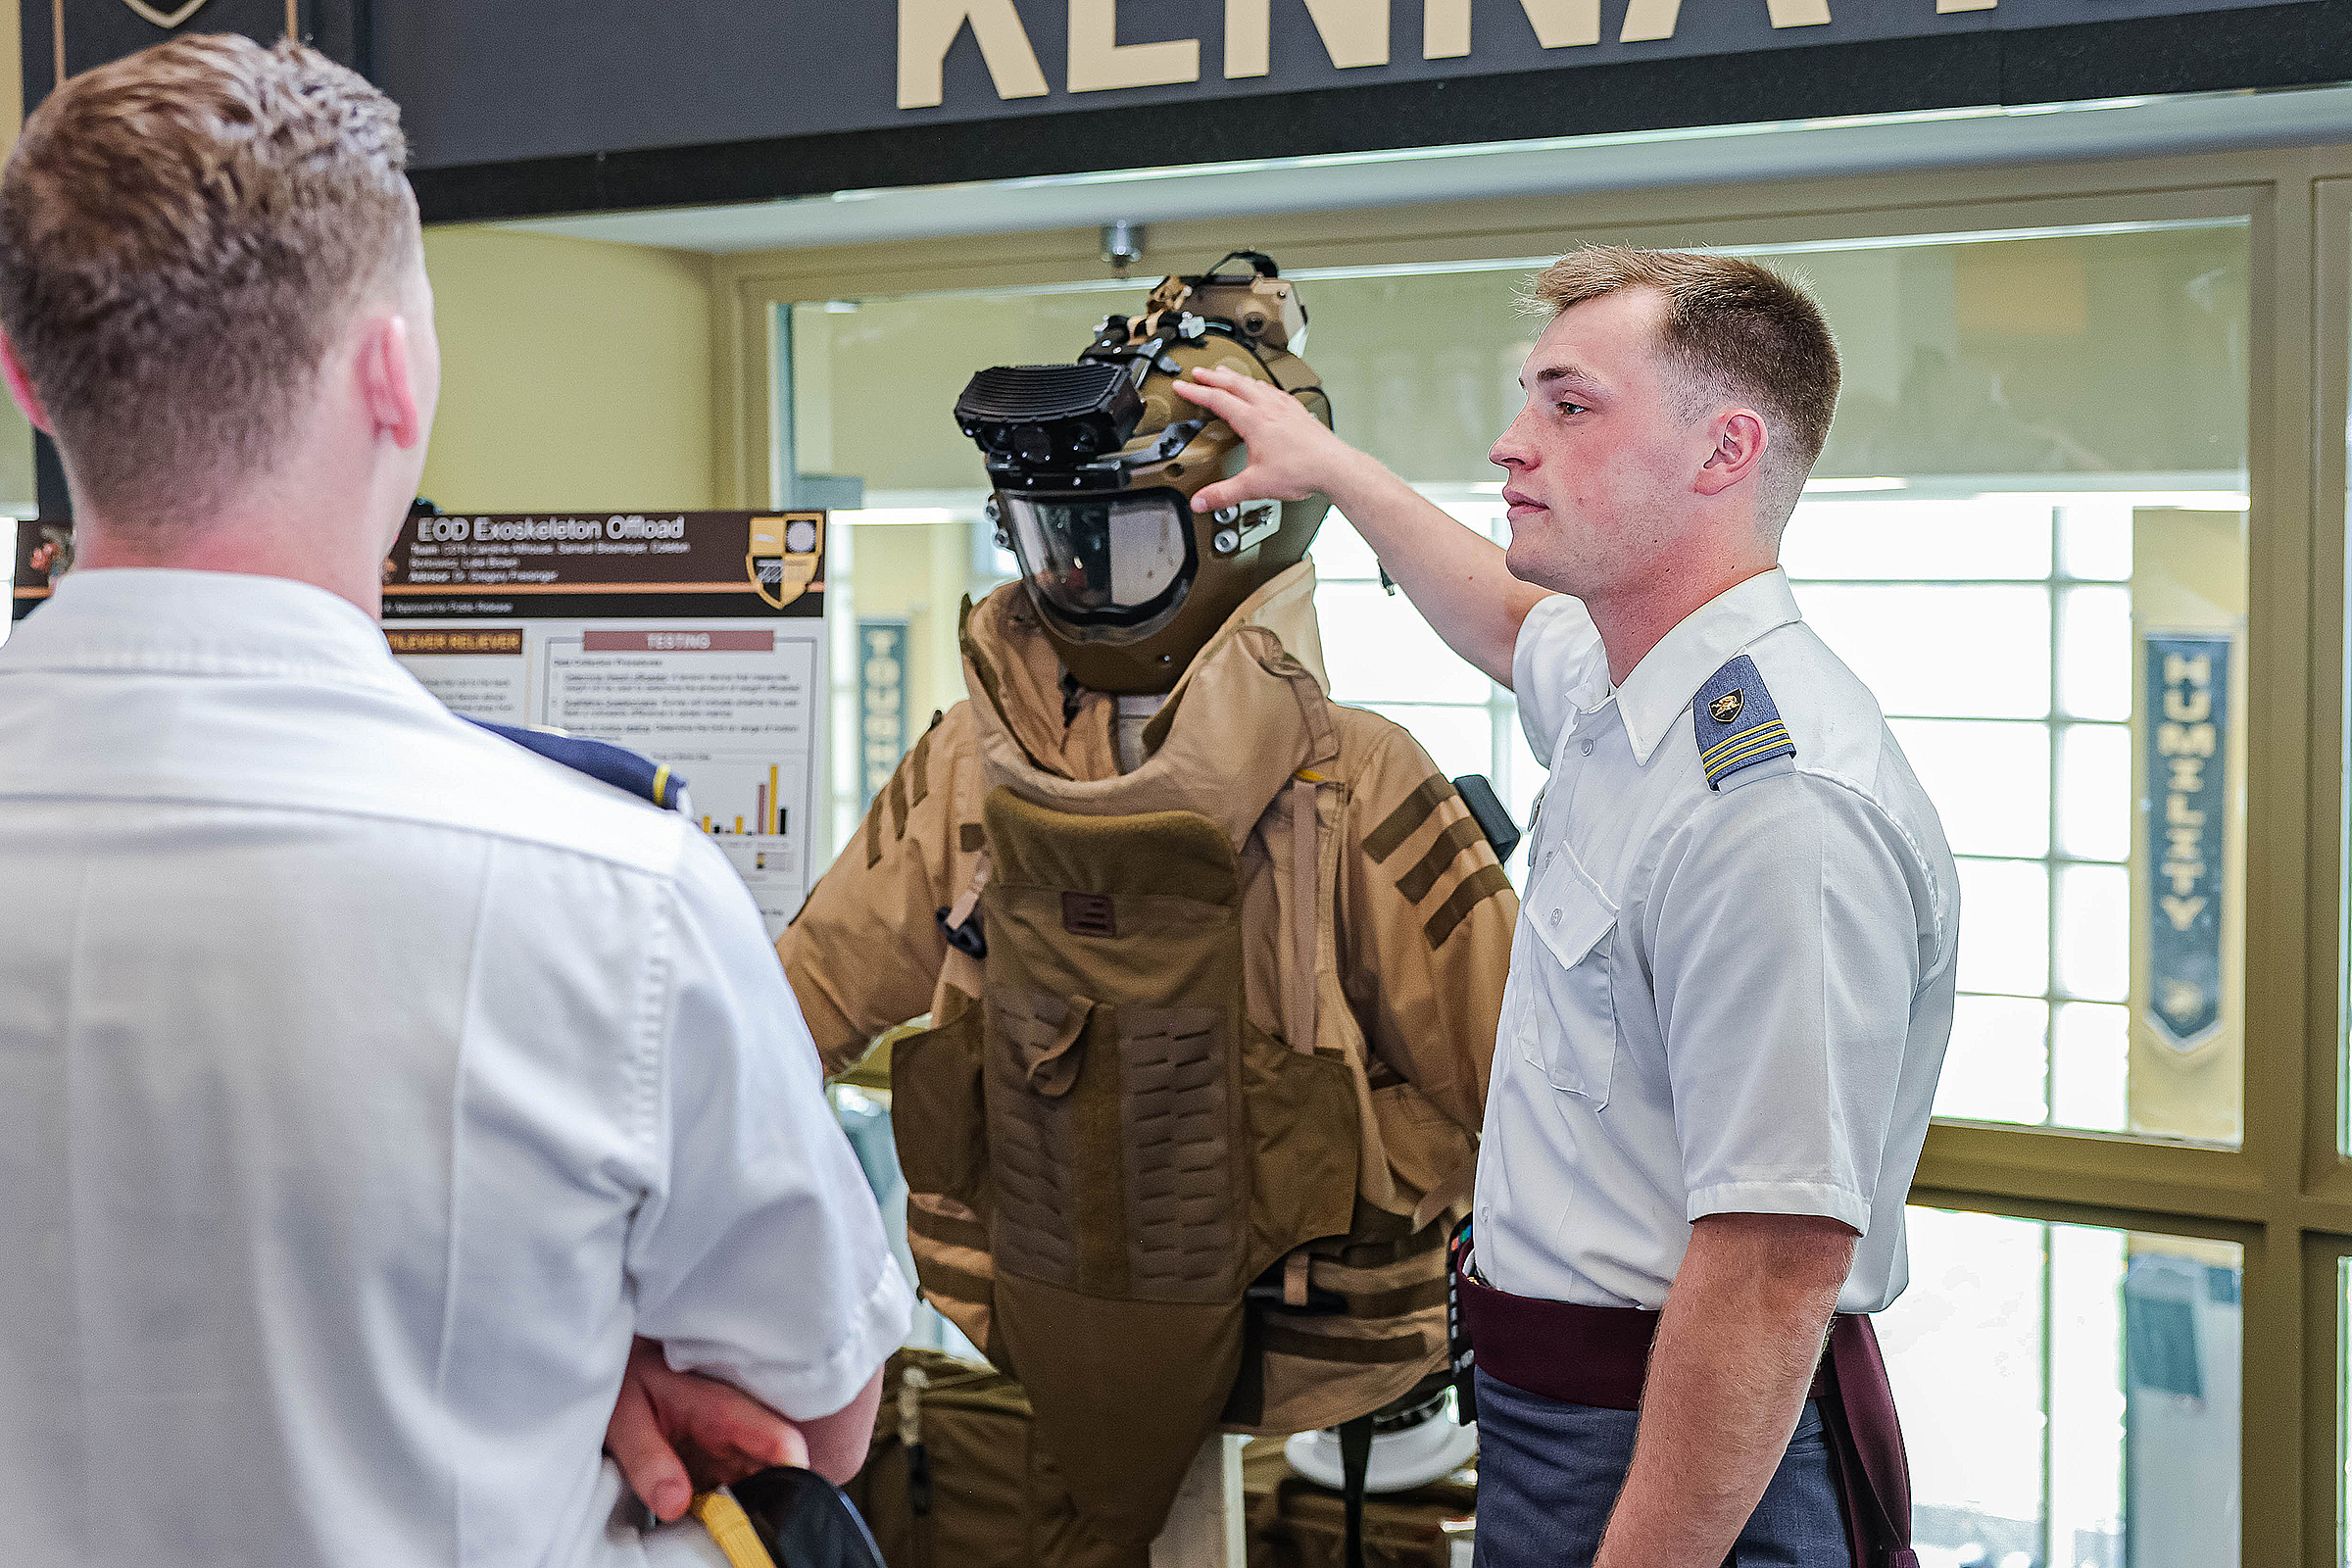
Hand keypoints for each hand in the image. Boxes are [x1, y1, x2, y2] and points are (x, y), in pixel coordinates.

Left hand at [606, 1337, 809, 1523]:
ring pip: (760, 1485)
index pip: (782, 1443)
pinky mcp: (720, 1463)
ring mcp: (732, 1448)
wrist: (622, 1369)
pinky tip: (699, 1515)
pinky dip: (725, 1511)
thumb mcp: (626, 1419)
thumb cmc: (628, 1382)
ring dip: (742, 1510)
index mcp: (725, 1411)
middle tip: (727, 1526)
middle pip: (777, 1472)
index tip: (770, 1514)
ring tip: (707, 1520)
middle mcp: (739, 1430)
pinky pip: (737, 1492)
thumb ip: (648, 1461)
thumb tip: (675, 1506)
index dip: (792, 1481)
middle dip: (765, 1504)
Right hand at [1172, 364, 1371, 514]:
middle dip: (1213, 376)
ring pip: (1255, 384)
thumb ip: (1224, 493)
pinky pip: (1274, 392)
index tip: (1182, 385)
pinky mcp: (1298, 412)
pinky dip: (1261, 387)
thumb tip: (1201, 501)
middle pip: (1235, 384)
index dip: (1196, 391)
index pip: (1217, 399)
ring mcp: (1285, 408)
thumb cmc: (1302, 471)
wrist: (1334, 467)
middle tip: (1199, 372)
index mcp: (1254, 420)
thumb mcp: (1255, 485)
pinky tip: (1264, 390)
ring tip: (1226, 374)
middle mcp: (1269, 408)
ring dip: (1236, 377)